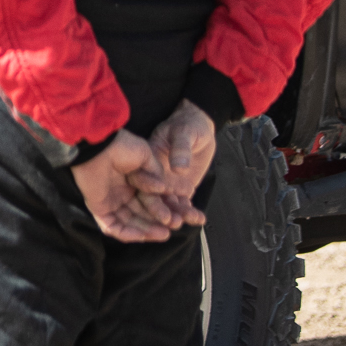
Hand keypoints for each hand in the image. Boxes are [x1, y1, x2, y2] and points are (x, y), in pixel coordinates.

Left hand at [71, 131, 186, 242]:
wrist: (98, 145)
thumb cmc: (120, 145)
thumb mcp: (145, 155)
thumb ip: (156, 172)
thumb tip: (163, 189)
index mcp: (133, 180)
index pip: (152, 199)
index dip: (167, 207)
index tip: (183, 213)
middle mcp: (123, 192)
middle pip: (143, 213)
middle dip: (160, 221)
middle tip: (175, 225)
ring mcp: (110, 201)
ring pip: (131, 223)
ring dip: (147, 230)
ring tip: (164, 234)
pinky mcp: (99, 208)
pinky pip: (113, 227)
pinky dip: (128, 234)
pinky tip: (143, 235)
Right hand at [137, 99, 216, 228]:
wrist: (201, 127)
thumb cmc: (188, 124)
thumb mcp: (184, 132)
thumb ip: (180, 149)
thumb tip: (179, 167)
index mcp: (148, 161)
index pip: (144, 183)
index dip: (151, 197)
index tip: (161, 209)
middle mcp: (155, 175)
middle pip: (154, 198)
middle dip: (163, 212)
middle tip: (174, 221)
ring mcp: (168, 183)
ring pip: (169, 203)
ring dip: (178, 214)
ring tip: (191, 218)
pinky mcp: (181, 187)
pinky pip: (183, 202)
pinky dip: (189, 212)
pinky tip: (198, 218)